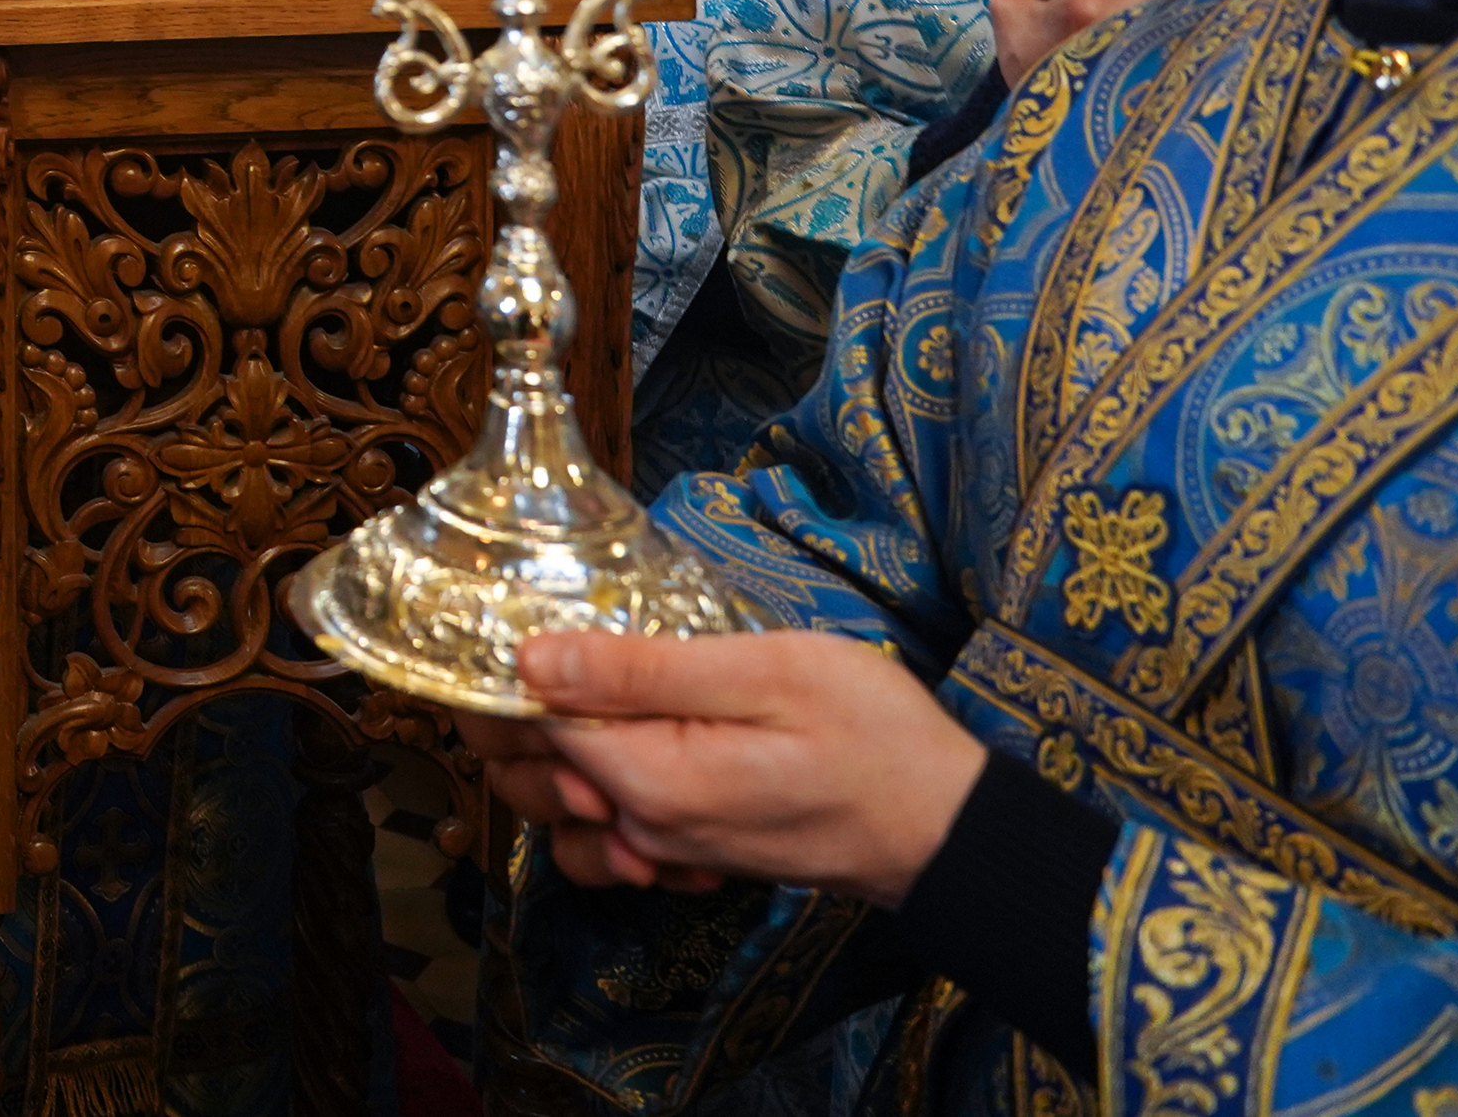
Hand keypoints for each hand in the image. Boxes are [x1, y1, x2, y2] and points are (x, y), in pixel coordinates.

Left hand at [449, 631, 984, 906]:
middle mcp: (642, 825)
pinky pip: (604, 831)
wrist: (949, 829)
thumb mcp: (768, 673)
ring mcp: (665, 844)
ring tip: (586, 680)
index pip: (527, 721)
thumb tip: (533, 656)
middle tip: (552, 633)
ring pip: (556, 804)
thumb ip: (644, 668)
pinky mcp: (688, 847)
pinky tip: (629, 743)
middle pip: (526, 768)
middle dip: (513, 706)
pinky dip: (592, 795)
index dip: (508, 663)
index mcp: (650, 779)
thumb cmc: (876, 738)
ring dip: (545, 748)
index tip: (517, 610)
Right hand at [992, 0, 1168, 89]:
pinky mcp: (1177, 61)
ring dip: (1151, 2)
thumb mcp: (1006, 17)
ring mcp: (1158, 41)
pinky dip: (1161, 28)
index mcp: (1084, 3)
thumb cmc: (1031, 71)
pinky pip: (1178, 24)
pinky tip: (1139, 46)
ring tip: (1126, 24)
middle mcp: (1130, 19)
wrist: (1058, 130)